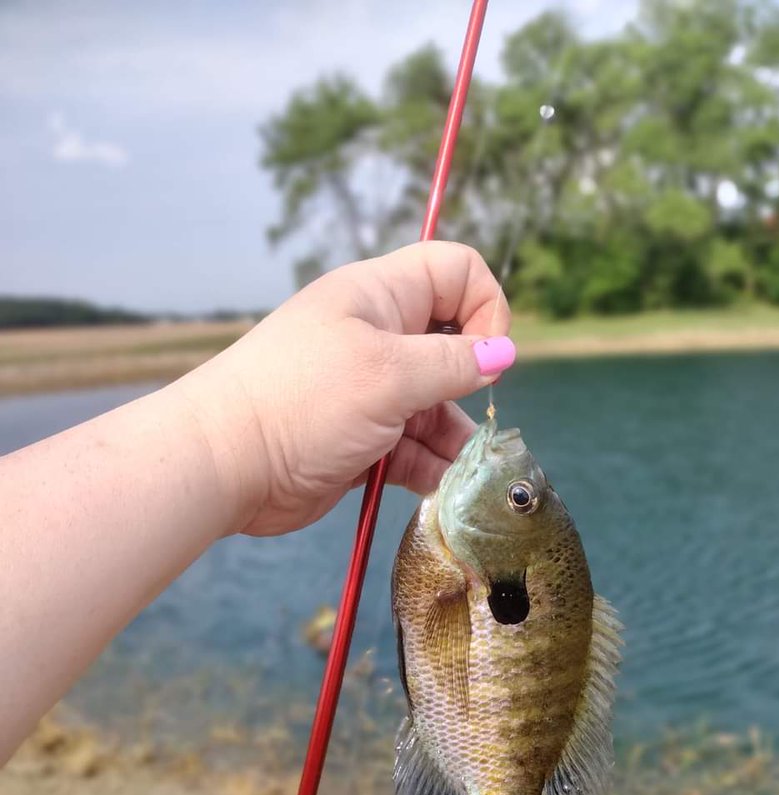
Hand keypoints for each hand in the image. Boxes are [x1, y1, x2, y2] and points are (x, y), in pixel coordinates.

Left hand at [183, 241, 513, 535]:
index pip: (456, 272)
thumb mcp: (390, 374)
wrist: (226, 465)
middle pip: (453, 347)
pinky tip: (441, 489)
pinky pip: (414, 449)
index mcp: (381, 297)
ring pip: (436, 407)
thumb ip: (455, 363)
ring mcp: (369, 391)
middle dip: (472, 384)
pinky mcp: (361, 441)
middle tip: (473, 419)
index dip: (485, 306)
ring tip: (465, 473)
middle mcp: (377, 338)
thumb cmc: (302, 401)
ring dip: (456, 439)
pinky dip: (432, 468)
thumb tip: (505, 353)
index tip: (485, 355)